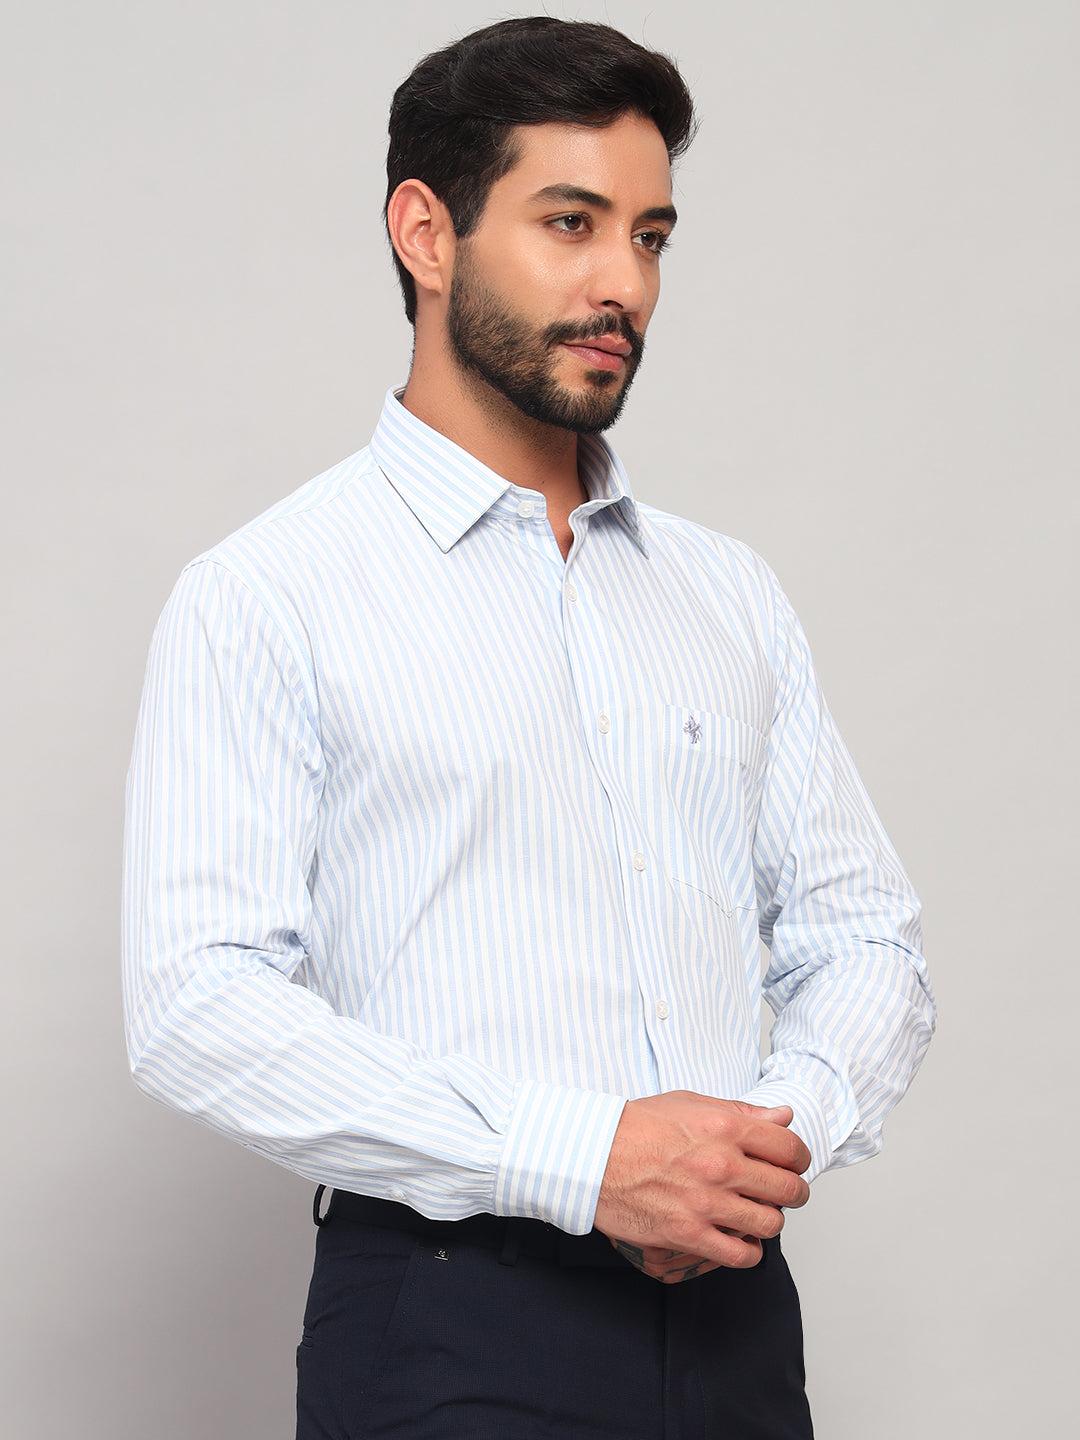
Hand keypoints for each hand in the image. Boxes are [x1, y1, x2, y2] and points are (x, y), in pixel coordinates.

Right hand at [594, 1091, 810, 1281]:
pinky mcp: (689, 1235)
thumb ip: (741, 1111)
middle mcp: (721, 1165)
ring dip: (770, 1221)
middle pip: (787, 1188)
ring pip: (770, 1224)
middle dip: (793, 1192)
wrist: (592, 1155)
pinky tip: (740, 1240)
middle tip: (784, 1193)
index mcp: (724, 1128)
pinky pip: (740, 1255)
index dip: (799, 1158)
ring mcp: (706, 1203)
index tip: (794, 1163)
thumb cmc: (637, 1126)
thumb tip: (783, 1116)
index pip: (789, 1147)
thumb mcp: (690, 1103)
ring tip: (757, 1214)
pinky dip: (749, 1252)